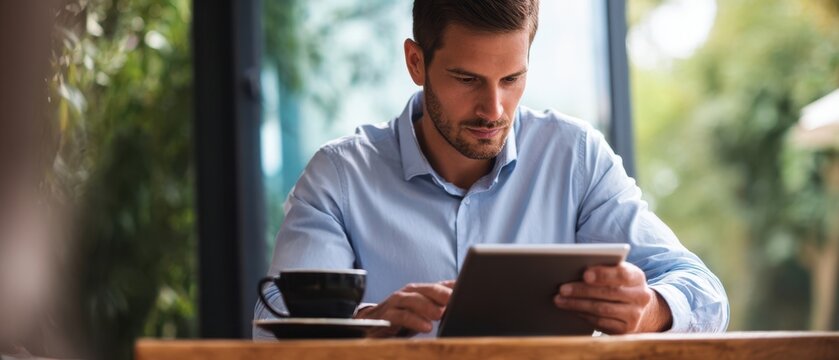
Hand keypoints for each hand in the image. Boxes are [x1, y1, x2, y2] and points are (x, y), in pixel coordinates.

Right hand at [354, 280, 454, 337]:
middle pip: (428, 289)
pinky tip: (426, 327)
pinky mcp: (387, 315)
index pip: (440, 285)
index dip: (454, 287)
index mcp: (420, 290)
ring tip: (441, 314)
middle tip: (455, 299)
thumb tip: (464, 299)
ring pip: (414, 300)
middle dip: (442, 294)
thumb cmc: (403, 317)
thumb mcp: (423, 311)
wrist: (371, 324)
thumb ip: (440, 305)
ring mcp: (397, 302)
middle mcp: (409, 292)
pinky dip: (414, 321)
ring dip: (428, 306)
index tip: (469, 288)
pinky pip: (401, 316)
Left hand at [553, 262, 671, 333]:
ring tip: (560, 299)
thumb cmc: (619, 285)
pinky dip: (583, 315)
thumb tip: (574, 268)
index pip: (622, 274)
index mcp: (637, 277)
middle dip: (582, 290)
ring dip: (577, 304)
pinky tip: (571, 309)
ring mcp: (634, 315)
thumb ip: (603, 269)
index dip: (603, 274)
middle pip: (609, 293)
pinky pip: (600, 323)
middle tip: (562, 289)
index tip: (585, 274)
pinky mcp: (625, 330)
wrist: (638, 309)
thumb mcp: (616, 273)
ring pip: (602, 309)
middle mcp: (640, 297)